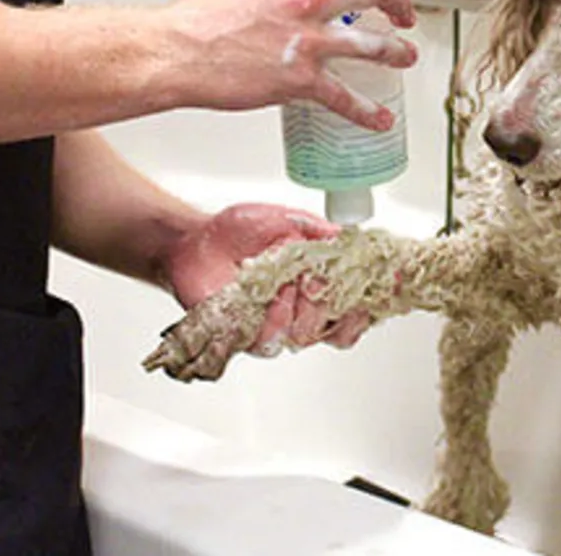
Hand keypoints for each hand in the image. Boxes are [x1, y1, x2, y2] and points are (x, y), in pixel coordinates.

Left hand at [163, 203, 371, 352]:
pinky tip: (258, 300)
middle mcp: (305, 305)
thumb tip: (350, 238)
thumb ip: (320, 231)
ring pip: (305, 336)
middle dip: (325, 305)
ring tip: (277, 287)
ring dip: (294, 310)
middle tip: (309, 283)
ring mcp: (281, 322)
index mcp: (320, 276)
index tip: (362, 290)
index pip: (358, 301)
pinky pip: (270, 343)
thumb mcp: (285, 218)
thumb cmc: (238, 229)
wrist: (195, 244)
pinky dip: (267, 321)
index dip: (364, 301)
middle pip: (338, 326)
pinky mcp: (253, 336)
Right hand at [165, 0, 418, 130]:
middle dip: (401, 2)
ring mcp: (309, 40)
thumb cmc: (202, 19)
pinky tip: (380, 117)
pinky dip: (368, 112)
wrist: (176, 51)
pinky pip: (346, 98)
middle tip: (405, 12)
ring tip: (406, 57)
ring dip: (398, 52)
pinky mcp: (301, 79)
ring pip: (375, 44)